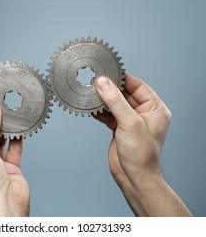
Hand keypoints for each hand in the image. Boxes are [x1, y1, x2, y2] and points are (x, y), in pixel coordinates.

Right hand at [94, 74, 191, 215]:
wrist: (133, 177)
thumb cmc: (141, 154)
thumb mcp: (130, 123)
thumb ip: (115, 101)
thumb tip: (103, 84)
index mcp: (155, 109)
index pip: (139, 86)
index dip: (124, 78)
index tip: (110, 71)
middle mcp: (143, 113)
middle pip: (125, 94)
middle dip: (111, 89)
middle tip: (97, 81)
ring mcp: (130, 121)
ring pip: (115, 104)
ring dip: (104, 99)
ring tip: (92, 93)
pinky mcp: (119, 128)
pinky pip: (109, 115)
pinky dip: (100, 111)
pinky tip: (92, 107)